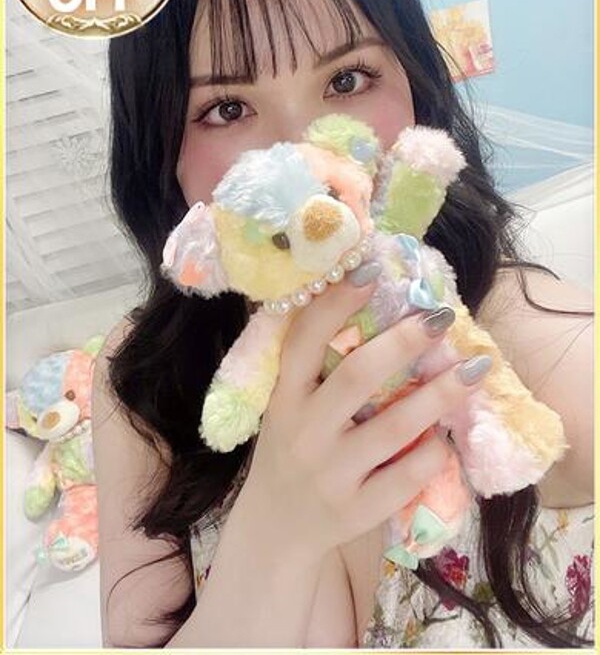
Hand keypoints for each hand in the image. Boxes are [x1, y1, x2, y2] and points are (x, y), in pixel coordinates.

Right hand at [238, 269, 473, 560]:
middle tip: (441, 317)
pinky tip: (451, 434)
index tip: (372, 269)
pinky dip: (434, 451)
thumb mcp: (289, 405)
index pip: (305, 340)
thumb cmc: (292, 447)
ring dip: (440, 394)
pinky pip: (407, 476)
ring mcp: (331, 474)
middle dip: (403, 343)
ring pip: (393, 429)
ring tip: (476, 367)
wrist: (275, 527)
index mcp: (285, 397)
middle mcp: (304, 432)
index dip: (336, 302)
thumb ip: (317, 367)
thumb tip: (370, 300)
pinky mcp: (357, 511)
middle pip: (356, 377)